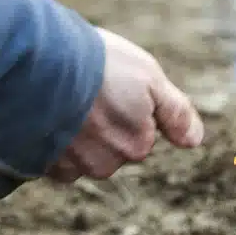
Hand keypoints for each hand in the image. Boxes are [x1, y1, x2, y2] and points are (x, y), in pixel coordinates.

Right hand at [46, 28, 202, 181]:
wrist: (39, 67)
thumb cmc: (99, 67)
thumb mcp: (149, 77)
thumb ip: (176, 113)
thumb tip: (196, 141)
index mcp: (137, 144)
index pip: (140, 132)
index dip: (127, 103)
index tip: (112, 85)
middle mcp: (106, 164)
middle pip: (110, 146)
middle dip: (101, 122)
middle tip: (87, 90)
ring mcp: (72, 167)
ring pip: (81, 151)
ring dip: (74, 130)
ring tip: (63, 97)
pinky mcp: (41, 165)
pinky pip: (52, 155)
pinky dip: (50, 138)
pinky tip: (46, 114)